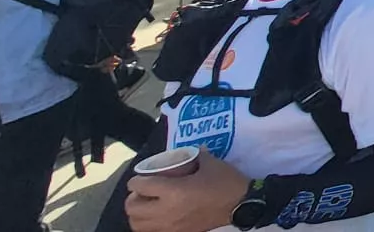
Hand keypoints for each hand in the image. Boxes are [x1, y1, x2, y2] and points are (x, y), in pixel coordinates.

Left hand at [125, 150, 249, 231]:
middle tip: (143, 191)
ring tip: (146, 206)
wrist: (241, 205)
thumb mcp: (210, 164)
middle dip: (133, 198)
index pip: (140, 186)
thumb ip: (196, 155)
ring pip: (137, 224)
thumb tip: (192, 150)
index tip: (142, 176)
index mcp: (174, 191)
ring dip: (137, 214)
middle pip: (132, 208)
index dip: (137, 180)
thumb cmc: (226, 183)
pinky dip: (148, 225)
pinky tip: (157, 217)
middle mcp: (167, 211)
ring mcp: (170, 226)